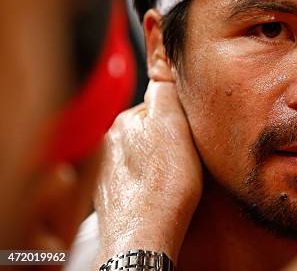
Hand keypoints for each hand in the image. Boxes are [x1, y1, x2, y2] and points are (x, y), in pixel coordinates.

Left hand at [94, 80, 202, 265]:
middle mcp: (110, 141)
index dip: (178, 112)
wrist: (144, 237)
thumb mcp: (175, 126)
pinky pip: (136, 175)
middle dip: (167, 134)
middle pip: (149, 126)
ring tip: (174, 175)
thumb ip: (166, 89)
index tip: (188, 127)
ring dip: (157, 157)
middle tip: (185, 154)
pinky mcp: (112, 193)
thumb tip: (162, 60)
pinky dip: (148, 178)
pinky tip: (159, 190)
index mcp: (124, 120)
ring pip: (142, 151)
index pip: (157, 101)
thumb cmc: (164, 187)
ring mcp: (108, 168)